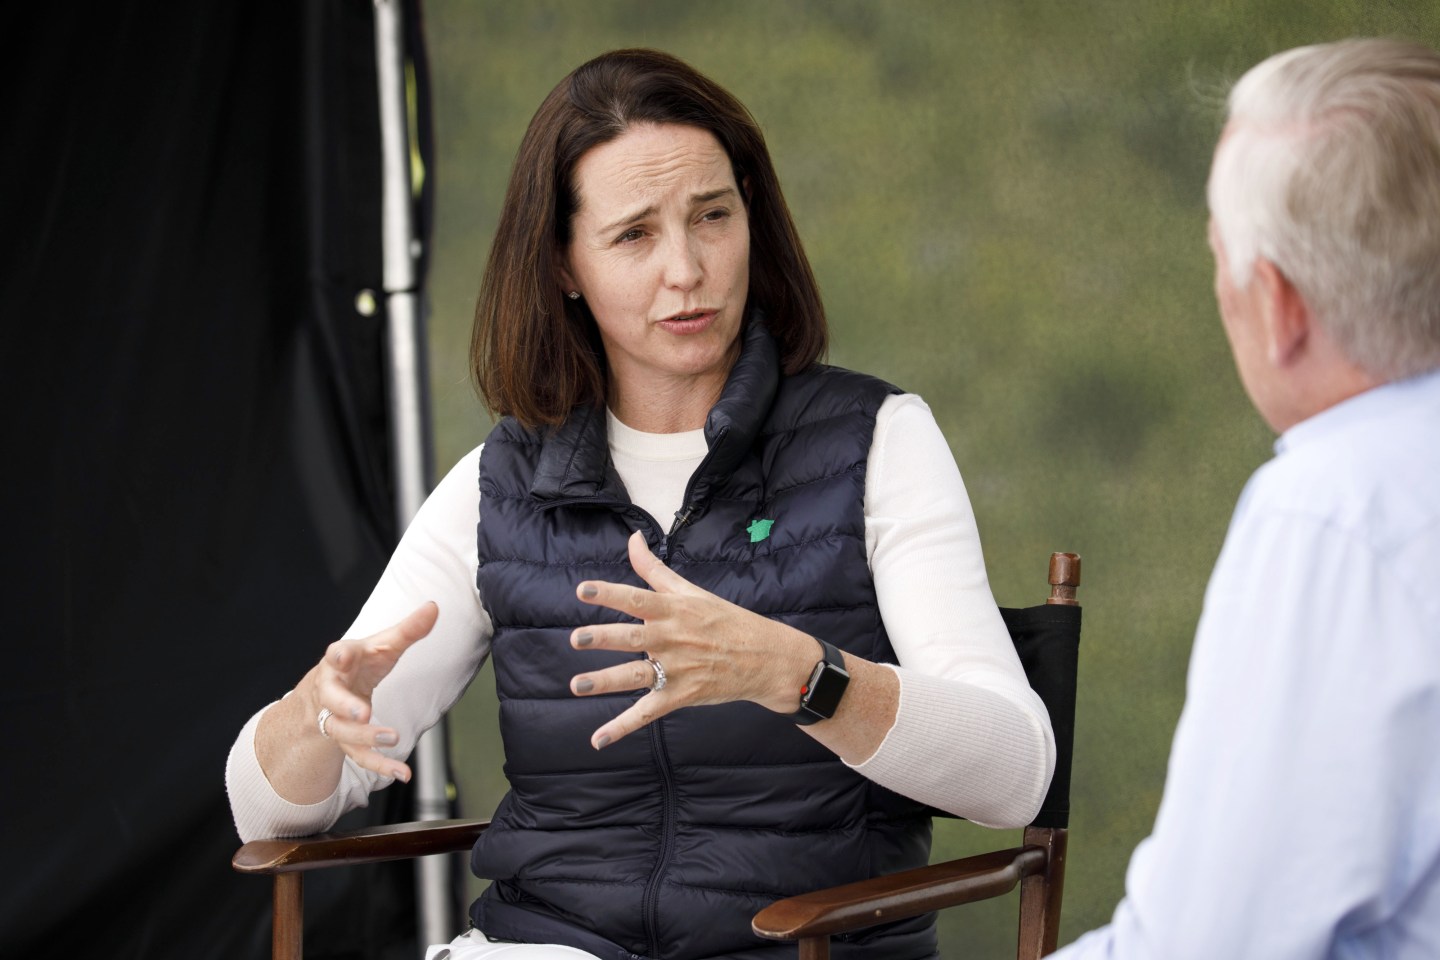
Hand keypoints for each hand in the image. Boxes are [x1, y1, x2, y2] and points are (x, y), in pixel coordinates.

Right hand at [308, 601, 437, 781]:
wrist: (327, 690)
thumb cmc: (359, 663)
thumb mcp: (382, 645)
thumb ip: (408, 630)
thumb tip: (434, 607)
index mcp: (340, 661)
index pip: (336, 656)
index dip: (338, 655)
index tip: (339, 655)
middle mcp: (331, 691)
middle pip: (333, 700)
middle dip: (346, 707)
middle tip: (362, 712)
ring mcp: (335, 718)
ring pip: (344, 732)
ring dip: (366, 737)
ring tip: (391, 738)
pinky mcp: (345, 740)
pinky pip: (359, 756)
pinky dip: (380, 765)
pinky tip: (401, 773)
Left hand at [569, 532, 814, 748]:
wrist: (765, 658)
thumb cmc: (725, 620)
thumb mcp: (691, 590)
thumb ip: (654, 569)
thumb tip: (632, 539)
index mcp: (673, 610)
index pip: (636, 598)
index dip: (609, 594)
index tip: (582, 590)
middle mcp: (671, 638)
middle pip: (632, 637)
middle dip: (603, 638)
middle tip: (576, 639)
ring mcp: (676, 669)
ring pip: (634, 676)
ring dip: (605, 681)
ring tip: (577, 685)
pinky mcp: (680, 695)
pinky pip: (646, 713)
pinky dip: (622, 727)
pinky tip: (598, 739)